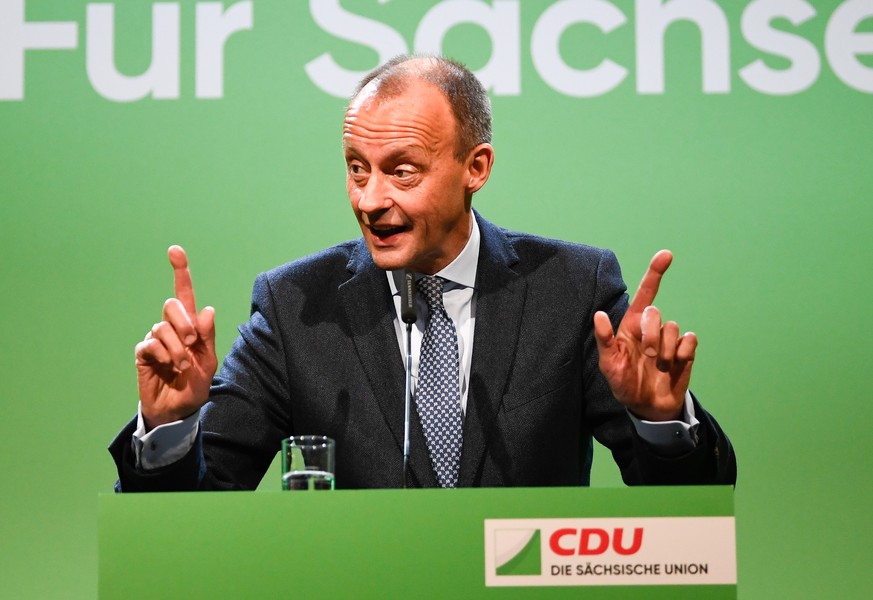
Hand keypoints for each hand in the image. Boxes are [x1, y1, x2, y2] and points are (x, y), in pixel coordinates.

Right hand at [135, 246, 216, 429]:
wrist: (178, 410)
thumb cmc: (195, 385)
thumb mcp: (208, 362)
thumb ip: (208, 337)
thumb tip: (208, 310)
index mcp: (191, 326)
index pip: (185, 294)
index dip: (180, 271)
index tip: (175, 251)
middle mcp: (172, 327)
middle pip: (172, 305)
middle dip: (184, 322)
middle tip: (193, 343)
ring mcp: (156, 339)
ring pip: (162, 327)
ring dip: (177, 348)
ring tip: (183, 366)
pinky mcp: (143, 353)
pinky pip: (150, 344)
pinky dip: (163, 355)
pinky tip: (168, 367)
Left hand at [593, 250, 696, 421]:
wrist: (648, 407)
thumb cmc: (624, 383)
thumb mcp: (609, 364)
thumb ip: (604, 340)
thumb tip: (599, 315)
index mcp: (631, 326)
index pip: (644, 294)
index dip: (655, 273)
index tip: (666, 255)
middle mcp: (651, 328)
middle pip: (655, 312)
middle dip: (651, 333)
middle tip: (648, 355)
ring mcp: (669, 339)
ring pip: (673, 327)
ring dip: (666, 349)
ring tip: (660, 366)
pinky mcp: (685, 351)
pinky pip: (690, 339)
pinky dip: (683, 352)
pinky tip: (675, 365)